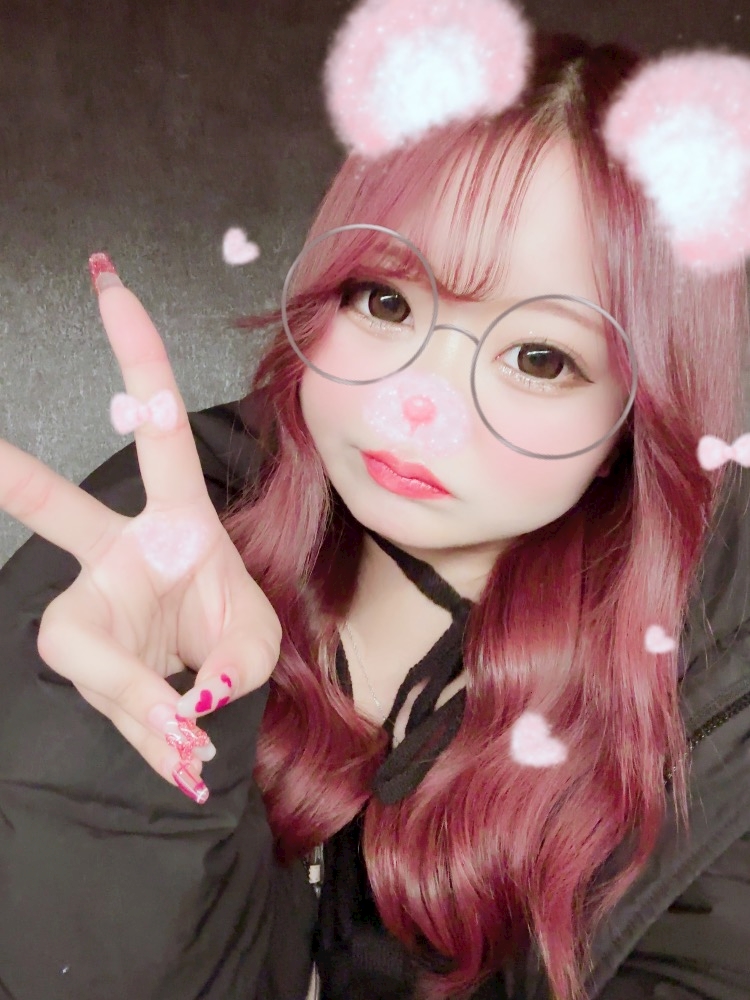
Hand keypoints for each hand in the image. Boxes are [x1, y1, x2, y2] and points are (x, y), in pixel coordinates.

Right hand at [0, 256, 280, 800]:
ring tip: (185, 743)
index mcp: (182, 519)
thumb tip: (185, 706)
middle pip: (59, 510)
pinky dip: (144, 734)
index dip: (138, 361)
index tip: (108, 284)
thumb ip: (233, 668)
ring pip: (81, 645)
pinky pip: (106, 698)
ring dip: (138, 699)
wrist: (213, 696)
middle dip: (15, 480)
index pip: (162, 433)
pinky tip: (178, 761)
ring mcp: (96, 603)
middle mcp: (125, 551)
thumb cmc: (235, 644)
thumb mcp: (258, 648)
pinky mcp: (85, 654)